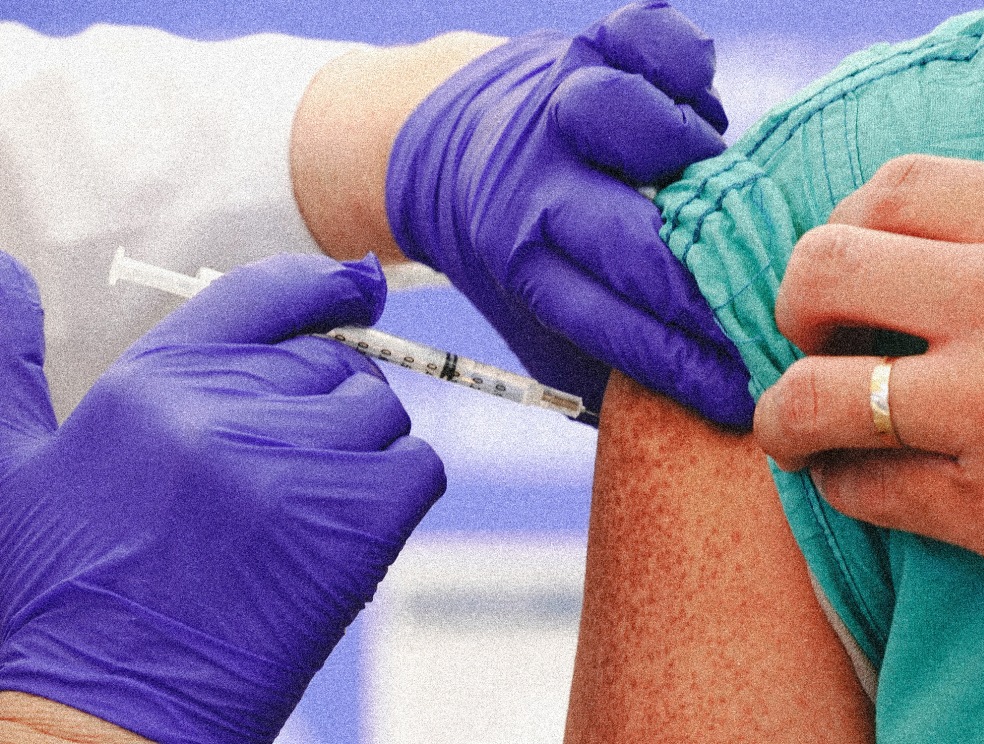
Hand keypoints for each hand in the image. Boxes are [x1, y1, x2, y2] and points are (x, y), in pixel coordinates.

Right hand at [0, 253, 445, 741]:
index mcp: (152, 381)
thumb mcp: (9, 465)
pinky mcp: (353, 523)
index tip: (358, 291)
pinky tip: (343, 535)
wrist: (96, 720)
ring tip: (299, 516)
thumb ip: (6, 358)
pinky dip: (398, 493)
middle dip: (324, 406)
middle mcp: (226, 409)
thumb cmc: (53, 600)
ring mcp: (294, 465)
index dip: (325, 288)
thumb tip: (4, 267)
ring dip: (360, 454)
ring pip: (381, 416)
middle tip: (285, 475)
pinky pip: (418, 468)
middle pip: (333, 365)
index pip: (264, 295)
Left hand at [386, 1, 752, 426]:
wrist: (445, 146)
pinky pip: (646, 35)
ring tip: (711, 181)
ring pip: (622, 117)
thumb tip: (706, 418)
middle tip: (762, 309)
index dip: (686, 365)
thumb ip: (607, 365)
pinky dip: (681, 60)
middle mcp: (532, 183)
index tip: (744, 395)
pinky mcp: (589, 42)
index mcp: (520, 261)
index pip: (614, 326)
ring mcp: (558, 104)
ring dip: (683, 156)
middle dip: (703, 288)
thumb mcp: (539, 324)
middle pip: (628, 238)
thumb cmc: (521, 252)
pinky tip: (699, 95)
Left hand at [753, 96, 983, 626]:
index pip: (894, 190)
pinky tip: (850, 483)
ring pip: (819, 396)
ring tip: (794, 424)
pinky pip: (870, 490)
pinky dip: (841, 485)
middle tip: (810, 334)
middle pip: (825, 272)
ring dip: (785, 412)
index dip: (845, 222)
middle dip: (793, 303)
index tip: (848, 263)